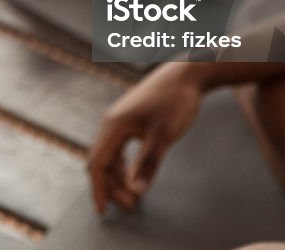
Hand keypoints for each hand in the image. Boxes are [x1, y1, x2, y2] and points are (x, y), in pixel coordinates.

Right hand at [88, 64, 203, 213]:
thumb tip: (135, 192)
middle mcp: (111, 122)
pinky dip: (122, 165)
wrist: (186, 72)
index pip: (98, 164)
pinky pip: (117, 147)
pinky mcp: (128, 118)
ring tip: (133, 196)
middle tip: (131, 207)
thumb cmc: (176, 101)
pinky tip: (134, 175)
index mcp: (114, 125)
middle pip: (101, 161)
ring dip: (117, 177)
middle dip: (112, 187)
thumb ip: (147, 165)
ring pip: (109, 155)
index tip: (103, 212)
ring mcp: (118, 119)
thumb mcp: (164, 137)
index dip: (99, 189)